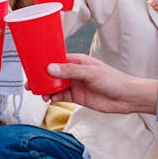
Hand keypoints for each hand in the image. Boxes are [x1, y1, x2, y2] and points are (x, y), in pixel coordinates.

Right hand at [42, 53, 157, 115]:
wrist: (127, 98)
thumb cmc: (114, 80)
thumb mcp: (90, 72)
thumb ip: (69, 71)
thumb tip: (50, 68)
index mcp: (77, 61)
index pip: (56, 59)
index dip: (44, 62)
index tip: (33, 66)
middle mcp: (74, 72)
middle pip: (53, 74)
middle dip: (41, 78)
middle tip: (30, 83)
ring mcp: (75, 85)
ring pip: (55, 86)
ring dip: (46, 89)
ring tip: (40, 93)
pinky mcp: (77, 97)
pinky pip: (61, 96)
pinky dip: (54, 97)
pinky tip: (50, 99)